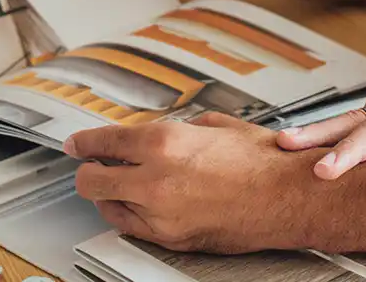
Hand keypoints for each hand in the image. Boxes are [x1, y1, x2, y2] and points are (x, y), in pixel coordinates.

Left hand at [66, 113, 309, 252]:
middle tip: (92, 165)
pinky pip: (133, 227)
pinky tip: (139, 203)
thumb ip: (178, 129)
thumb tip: (161, 132)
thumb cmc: (263, 162)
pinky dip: (130, 213)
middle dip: (88, 171)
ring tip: (121, 184)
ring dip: (108, 194)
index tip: (76, 144)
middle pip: (91, 180)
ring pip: (108, 207)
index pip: (102, 143)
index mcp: (164, 144)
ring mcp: (161, 215)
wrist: (289, 197)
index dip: (83, 143)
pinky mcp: (172, 238)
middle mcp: (155, 180)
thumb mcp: (215, 125)